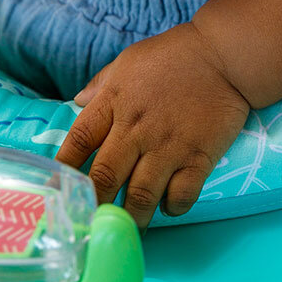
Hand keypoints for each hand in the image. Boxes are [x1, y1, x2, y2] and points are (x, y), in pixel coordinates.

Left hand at [55, 23, 250, 227]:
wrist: (223, 54)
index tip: (58, 189)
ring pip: (140, 197)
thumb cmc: (174, 55)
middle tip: (90, 223)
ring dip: (131, 217)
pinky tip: (168, 205)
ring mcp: (167, 145)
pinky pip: (180, 197)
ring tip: (128, 226)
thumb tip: (77, 103)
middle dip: (94, 204)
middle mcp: (136, 128)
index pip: (78, 140)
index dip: (64, 168)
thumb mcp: (129, 61)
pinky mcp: (198, 157)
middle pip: (104, 177)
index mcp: (114, 101)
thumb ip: (102, 84)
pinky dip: (171, 208)